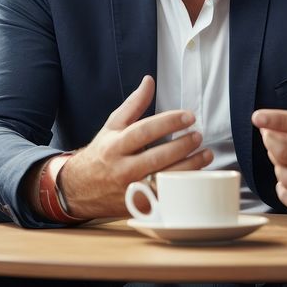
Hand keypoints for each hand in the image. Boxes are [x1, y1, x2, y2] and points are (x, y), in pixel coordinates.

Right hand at [57, 75, 213, 218]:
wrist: (80, 189)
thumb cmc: (102, 153)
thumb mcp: (113, 126)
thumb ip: (134, 104)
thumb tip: (149, 80)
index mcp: (115, 146)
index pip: (144, 131)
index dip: (169, 122)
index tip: (189, 116)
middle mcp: (122, 169)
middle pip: (157, 157)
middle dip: (182, 145)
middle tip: (198, 135)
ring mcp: (131, 190)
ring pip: (164, 180)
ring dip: (189, 167)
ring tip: (206, 154)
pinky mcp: (139, 206)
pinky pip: (165, 198)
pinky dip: (183, 187)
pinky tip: (197, 176)